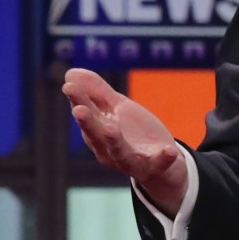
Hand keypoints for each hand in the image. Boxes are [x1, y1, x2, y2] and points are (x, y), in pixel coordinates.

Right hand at [62, 68, 188, 215]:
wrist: (162, 163)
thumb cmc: (132, 133)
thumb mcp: (117, 109)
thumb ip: (98, 92)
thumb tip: (70, 73)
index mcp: (98, 134)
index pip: (86, 115)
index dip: (77, 101)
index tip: (69, 86)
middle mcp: (109, 150)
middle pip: (96, 136)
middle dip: (87, 123)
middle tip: (78, 109)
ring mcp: (131, 161)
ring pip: (120, 153)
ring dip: (113, 141)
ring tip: (110, 128)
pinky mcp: (154, 167)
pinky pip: (159, 163)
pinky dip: (164, 158)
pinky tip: (169, 151)